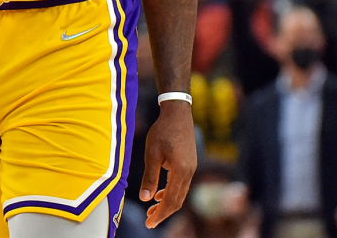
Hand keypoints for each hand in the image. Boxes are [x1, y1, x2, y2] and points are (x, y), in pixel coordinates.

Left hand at [139, 100, 197, 228]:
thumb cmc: (162, 131)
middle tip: (149, 221)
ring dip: (167, 203)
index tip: (149, 223)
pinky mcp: (189, 164)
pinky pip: (181, 185)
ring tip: (152, 210)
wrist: (177, 114)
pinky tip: (159, 194)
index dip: (160, 214)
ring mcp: (191, 168)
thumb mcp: (152, 154)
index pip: (171, 200)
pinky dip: (171, 193)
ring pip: (180, 194)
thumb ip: (150, 177)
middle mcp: (189, 172)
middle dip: (163, 213)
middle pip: (178, 201)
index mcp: (181, 171)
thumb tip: (145, 199)